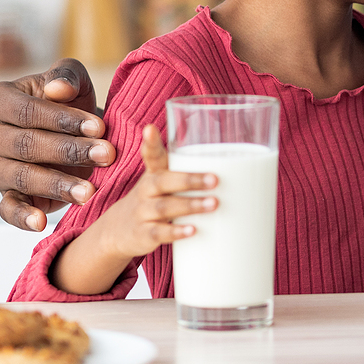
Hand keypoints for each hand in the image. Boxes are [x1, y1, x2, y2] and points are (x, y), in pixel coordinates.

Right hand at [0, 60, 114, 231]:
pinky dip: (23, 217)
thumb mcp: (72, 81)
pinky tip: (40, 222)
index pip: (28, 112)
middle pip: (27, 145)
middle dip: (70, 151)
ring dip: (60, 184)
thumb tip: (56, 89)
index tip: (99, 127)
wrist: (73, 130)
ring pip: (24, 177)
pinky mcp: (4, 193)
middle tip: (106, 155)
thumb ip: (65, 76)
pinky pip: (8, 208)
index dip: (64, 120)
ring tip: (90, 190)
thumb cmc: (68, 102)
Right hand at [86, 126, 218, 260]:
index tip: (150, 129)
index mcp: (155, 173)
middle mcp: (147, 190)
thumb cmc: (156, 200)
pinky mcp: (143, 234)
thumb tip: (243, 171)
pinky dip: (176, 231)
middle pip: (164, 181)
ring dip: (190, 205)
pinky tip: (192, 230)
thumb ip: (191, 173)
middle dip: (190, 180)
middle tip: (215, 179)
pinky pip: (159, 232)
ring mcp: (143, 212)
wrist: (121, 229)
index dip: (150, 142)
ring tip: (214, 204)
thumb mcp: (165, 183)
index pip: (152, 155)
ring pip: (165, 207)